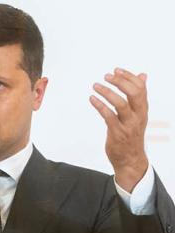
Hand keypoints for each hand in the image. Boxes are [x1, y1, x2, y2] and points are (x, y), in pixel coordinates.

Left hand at [89, 67, 148, 192]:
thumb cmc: (132, 134)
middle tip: (107, 76)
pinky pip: (108, 116)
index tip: (116, 70)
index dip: (129, 77)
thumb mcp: (138, 114)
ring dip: (107, 92)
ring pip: (121, 104)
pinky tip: (92, 99)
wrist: (130, 160)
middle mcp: (138, 116)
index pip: (140, 88)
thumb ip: (138, 95)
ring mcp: (128, 125)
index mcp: (142, 110)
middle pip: (134, 93)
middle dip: (120, 82)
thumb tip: (143, 75)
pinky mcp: (117, 133)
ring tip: (96, 86)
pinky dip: (100, 105)